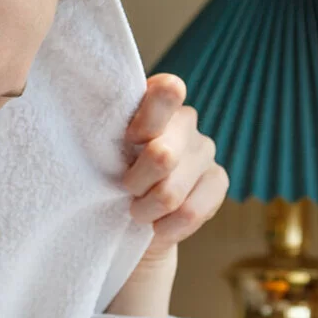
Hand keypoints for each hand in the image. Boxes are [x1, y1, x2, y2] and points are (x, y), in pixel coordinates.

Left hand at [106, 73, 228, 316]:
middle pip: (162, 156)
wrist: (129, 218)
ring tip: (137, 211)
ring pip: (172, 192)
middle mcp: (184, 120)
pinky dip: (167, 226)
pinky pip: (191, 212)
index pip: (168, 91)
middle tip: (126, 190)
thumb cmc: (107, 177)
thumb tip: (118, 137)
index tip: (128, 142)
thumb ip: (109, 137)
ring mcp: (205, 149)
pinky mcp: (218, 179)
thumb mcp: (100, 155)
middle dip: (135, 183)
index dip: (145, 124)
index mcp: (154, 102)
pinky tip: (158, 224)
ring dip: (147, 210)